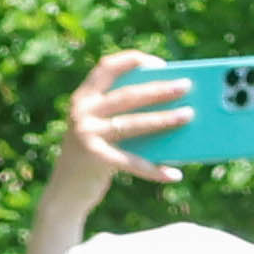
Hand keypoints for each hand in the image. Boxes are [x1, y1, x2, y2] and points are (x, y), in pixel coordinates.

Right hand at [41, 48, 189, 215]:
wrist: (65, 193)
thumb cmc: (93, 156)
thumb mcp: (102, 129)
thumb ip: (122, 116)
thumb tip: (170, 108)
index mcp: (84, 97)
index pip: (108, 67)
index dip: (133, 60)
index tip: (160, 63)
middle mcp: (82, 112)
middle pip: (127, 95)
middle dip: (159, 89)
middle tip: (186, 86)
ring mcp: (87, 135)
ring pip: (132, 123)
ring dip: (163, 119)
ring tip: (188, 115)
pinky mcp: (95, 159)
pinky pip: (132, 162)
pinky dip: (155, 170)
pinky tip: (176, 174)